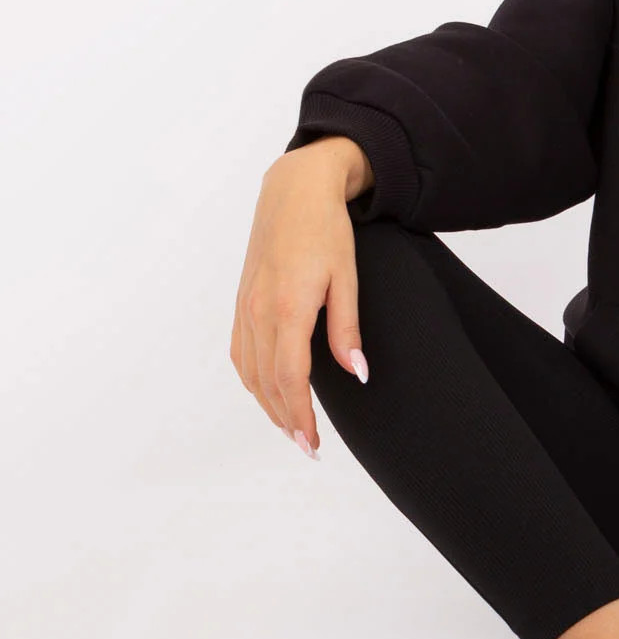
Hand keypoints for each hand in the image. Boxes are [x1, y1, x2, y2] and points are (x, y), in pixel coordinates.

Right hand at [230, 139, 369, 456]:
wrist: (293, 191)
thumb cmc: (327, 231)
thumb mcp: (348, 279)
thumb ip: (347, 330)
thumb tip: (358, 374)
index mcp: (287, 306)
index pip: (291, 378)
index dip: (301, 416)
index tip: (314, 444)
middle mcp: (258, 311)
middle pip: (267, 383)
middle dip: (286, 420)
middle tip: (308, 447)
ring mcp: (245, 307)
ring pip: (250, 372)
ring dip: (268, 405)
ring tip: (291, 428)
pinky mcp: (241, 302)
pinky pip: (241, 353)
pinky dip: (253, 381)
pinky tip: (269, 394)